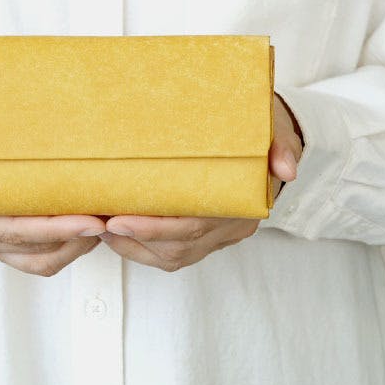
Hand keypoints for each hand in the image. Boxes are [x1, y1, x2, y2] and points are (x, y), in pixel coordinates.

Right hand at [0, 104, 107, 276]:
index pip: (11, 231)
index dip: (54, 229)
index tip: (88, 219)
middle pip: (31, 248)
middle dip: (73, 237)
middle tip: (109, 218)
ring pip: (40, 260)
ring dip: (76, 247)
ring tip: (106, 222)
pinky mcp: (5, 245)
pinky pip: (42, 259)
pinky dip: (69, 248)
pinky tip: (91, 228)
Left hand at [97, 91, 303, 271]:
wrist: (269, 140)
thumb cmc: (264, 129)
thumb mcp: (276, 128)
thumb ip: (281, 145)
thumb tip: (285, 168)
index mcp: (247, 202)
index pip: (197, 224)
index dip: (155, 227)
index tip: (120, 218)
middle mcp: (232, 226)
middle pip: (179, 245)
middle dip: (135, 237)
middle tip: (99, 221)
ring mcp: (219, 235)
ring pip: (172, 256)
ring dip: (133, 245)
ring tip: (100, 225)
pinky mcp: (206, 237)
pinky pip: (171, 255)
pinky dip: (141, 248)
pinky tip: (117, 232)